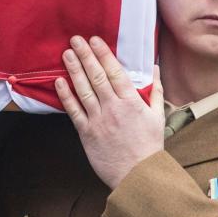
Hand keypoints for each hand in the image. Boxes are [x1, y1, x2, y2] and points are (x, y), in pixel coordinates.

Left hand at [55, 35, 163, 189]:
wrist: (138, 175)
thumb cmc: (149, 147)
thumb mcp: (158, 117)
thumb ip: (155, 91)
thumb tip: (155, 69)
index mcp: (131, 102)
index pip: (115, 72)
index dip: (103, 54)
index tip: (95, 40)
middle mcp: (113, 108)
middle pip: (97, 76)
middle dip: (85, 56)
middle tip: (75, 40)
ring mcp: (98, 120)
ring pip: (83, 90)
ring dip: (74, 70)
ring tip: (67, 54)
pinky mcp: (87, 133)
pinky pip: (74, 111)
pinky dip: (66, 95)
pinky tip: (59, 82)